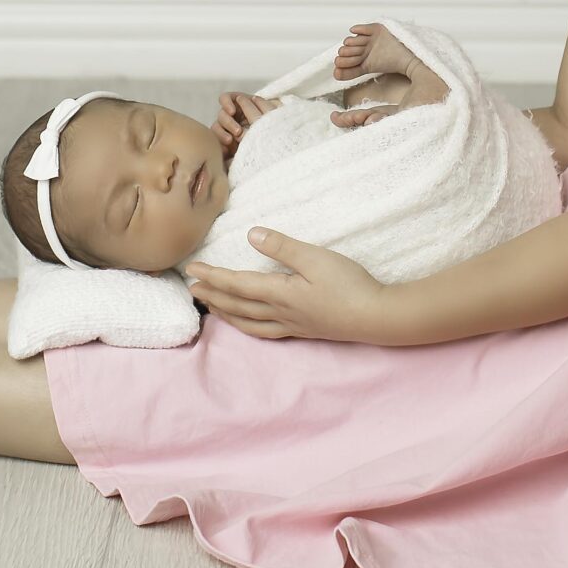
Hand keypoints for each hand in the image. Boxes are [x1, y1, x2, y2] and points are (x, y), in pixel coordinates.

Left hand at [185, 230, 395, 343]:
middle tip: (192, 288)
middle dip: (213, 295)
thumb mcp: (316, 258)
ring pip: (248, 322)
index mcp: (279, 293)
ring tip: (211, 307)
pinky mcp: (303, 330)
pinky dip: (248, 326)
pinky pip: (264, 331)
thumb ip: (283, 247)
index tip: (192, 270)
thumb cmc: (348, 284)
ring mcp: (291, 325)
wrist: (375, 316)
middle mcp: (279, 313)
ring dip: (226, 313)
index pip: (237, 284)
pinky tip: (248, 324)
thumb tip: (250, 235)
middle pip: (237, 305)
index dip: (213, 276)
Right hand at [212, 90, 278, 154]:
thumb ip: (263, 105)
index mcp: (239, 105)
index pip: (225, 99)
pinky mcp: (224, 143)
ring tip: (230, 141)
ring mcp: (226, 130)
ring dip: (221, 133)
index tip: (232, 111)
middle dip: (228, 122)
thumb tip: (250, 99)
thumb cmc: (272, 125)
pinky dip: (220, 146)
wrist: (273, 146)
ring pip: (216, 128)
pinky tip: (226, 150)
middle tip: (239, 132)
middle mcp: (230, 116)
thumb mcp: (270, 113)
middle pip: (221, 114)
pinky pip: (217, 143)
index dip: (226, 103)